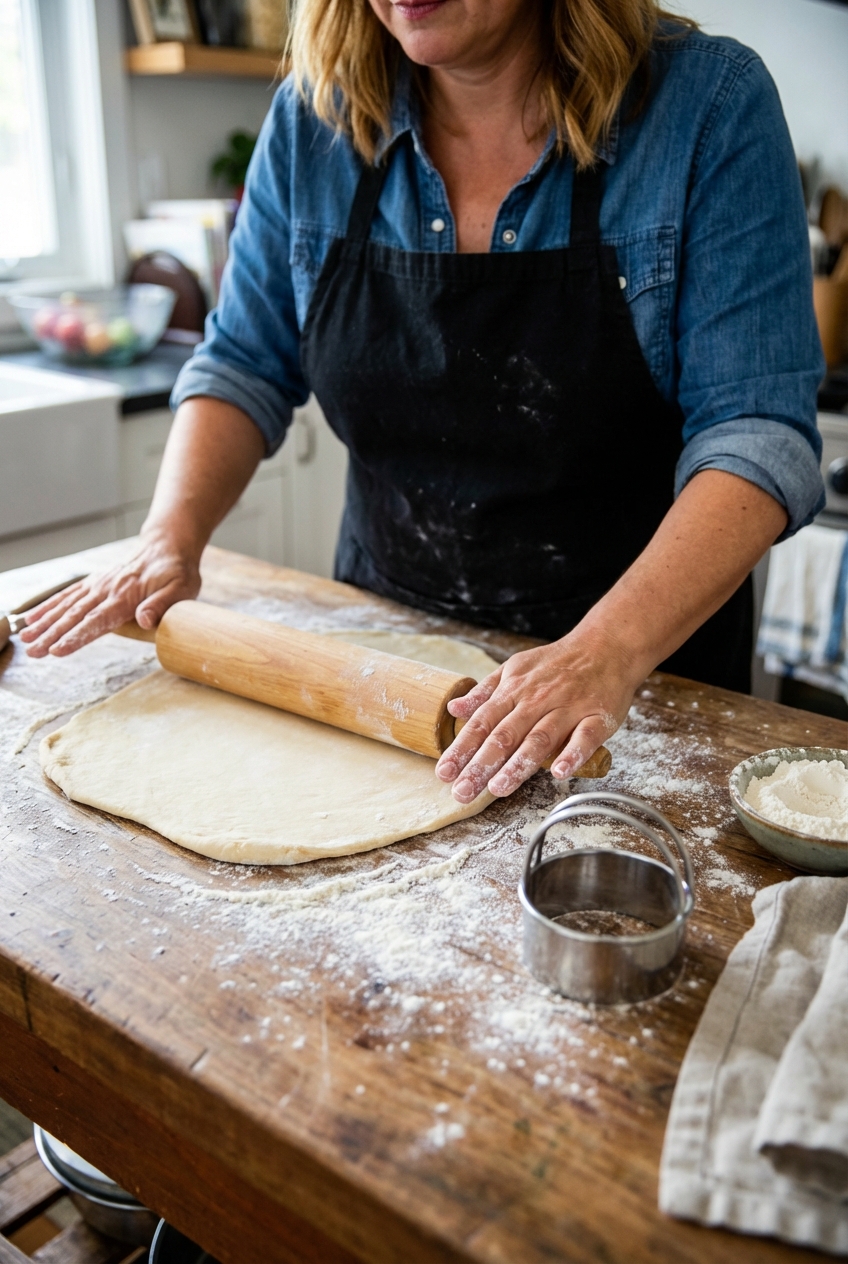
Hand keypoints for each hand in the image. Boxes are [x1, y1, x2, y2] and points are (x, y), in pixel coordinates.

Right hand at [20, 530, 200, 656]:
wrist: (167, 547)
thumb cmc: (177, 573)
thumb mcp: (181, 590)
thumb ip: (162, 605)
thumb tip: (145, 620)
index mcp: (126, 597)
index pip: (97, 620)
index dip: (77, 636)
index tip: (58, 650)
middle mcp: (107, 590)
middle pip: (75, 616)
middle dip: (52, 634)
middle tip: (32, 651)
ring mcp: (98, 585)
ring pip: (66, 606)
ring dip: (45, 622)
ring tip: (25, 637)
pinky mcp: (95, 583)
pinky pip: (68, 595)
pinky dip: (49, 606)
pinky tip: (33, 617)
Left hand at [435, 626, 639, 802]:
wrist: (605, 646)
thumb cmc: (557, 663)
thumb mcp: (514, 668)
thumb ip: (485, 692)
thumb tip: (453, 708)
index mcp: (514, 690)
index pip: (481, 723)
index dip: (461, 749)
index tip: (444, 773)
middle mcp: (537, 700)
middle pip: (505, 736)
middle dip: (481, 765)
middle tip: (462, 792)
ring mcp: (568, 708)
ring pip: (540, 739)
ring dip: (518, 765)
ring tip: (499, 789)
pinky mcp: (598, 716)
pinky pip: (585, 738)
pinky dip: (572, 755)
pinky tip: (559, 773)